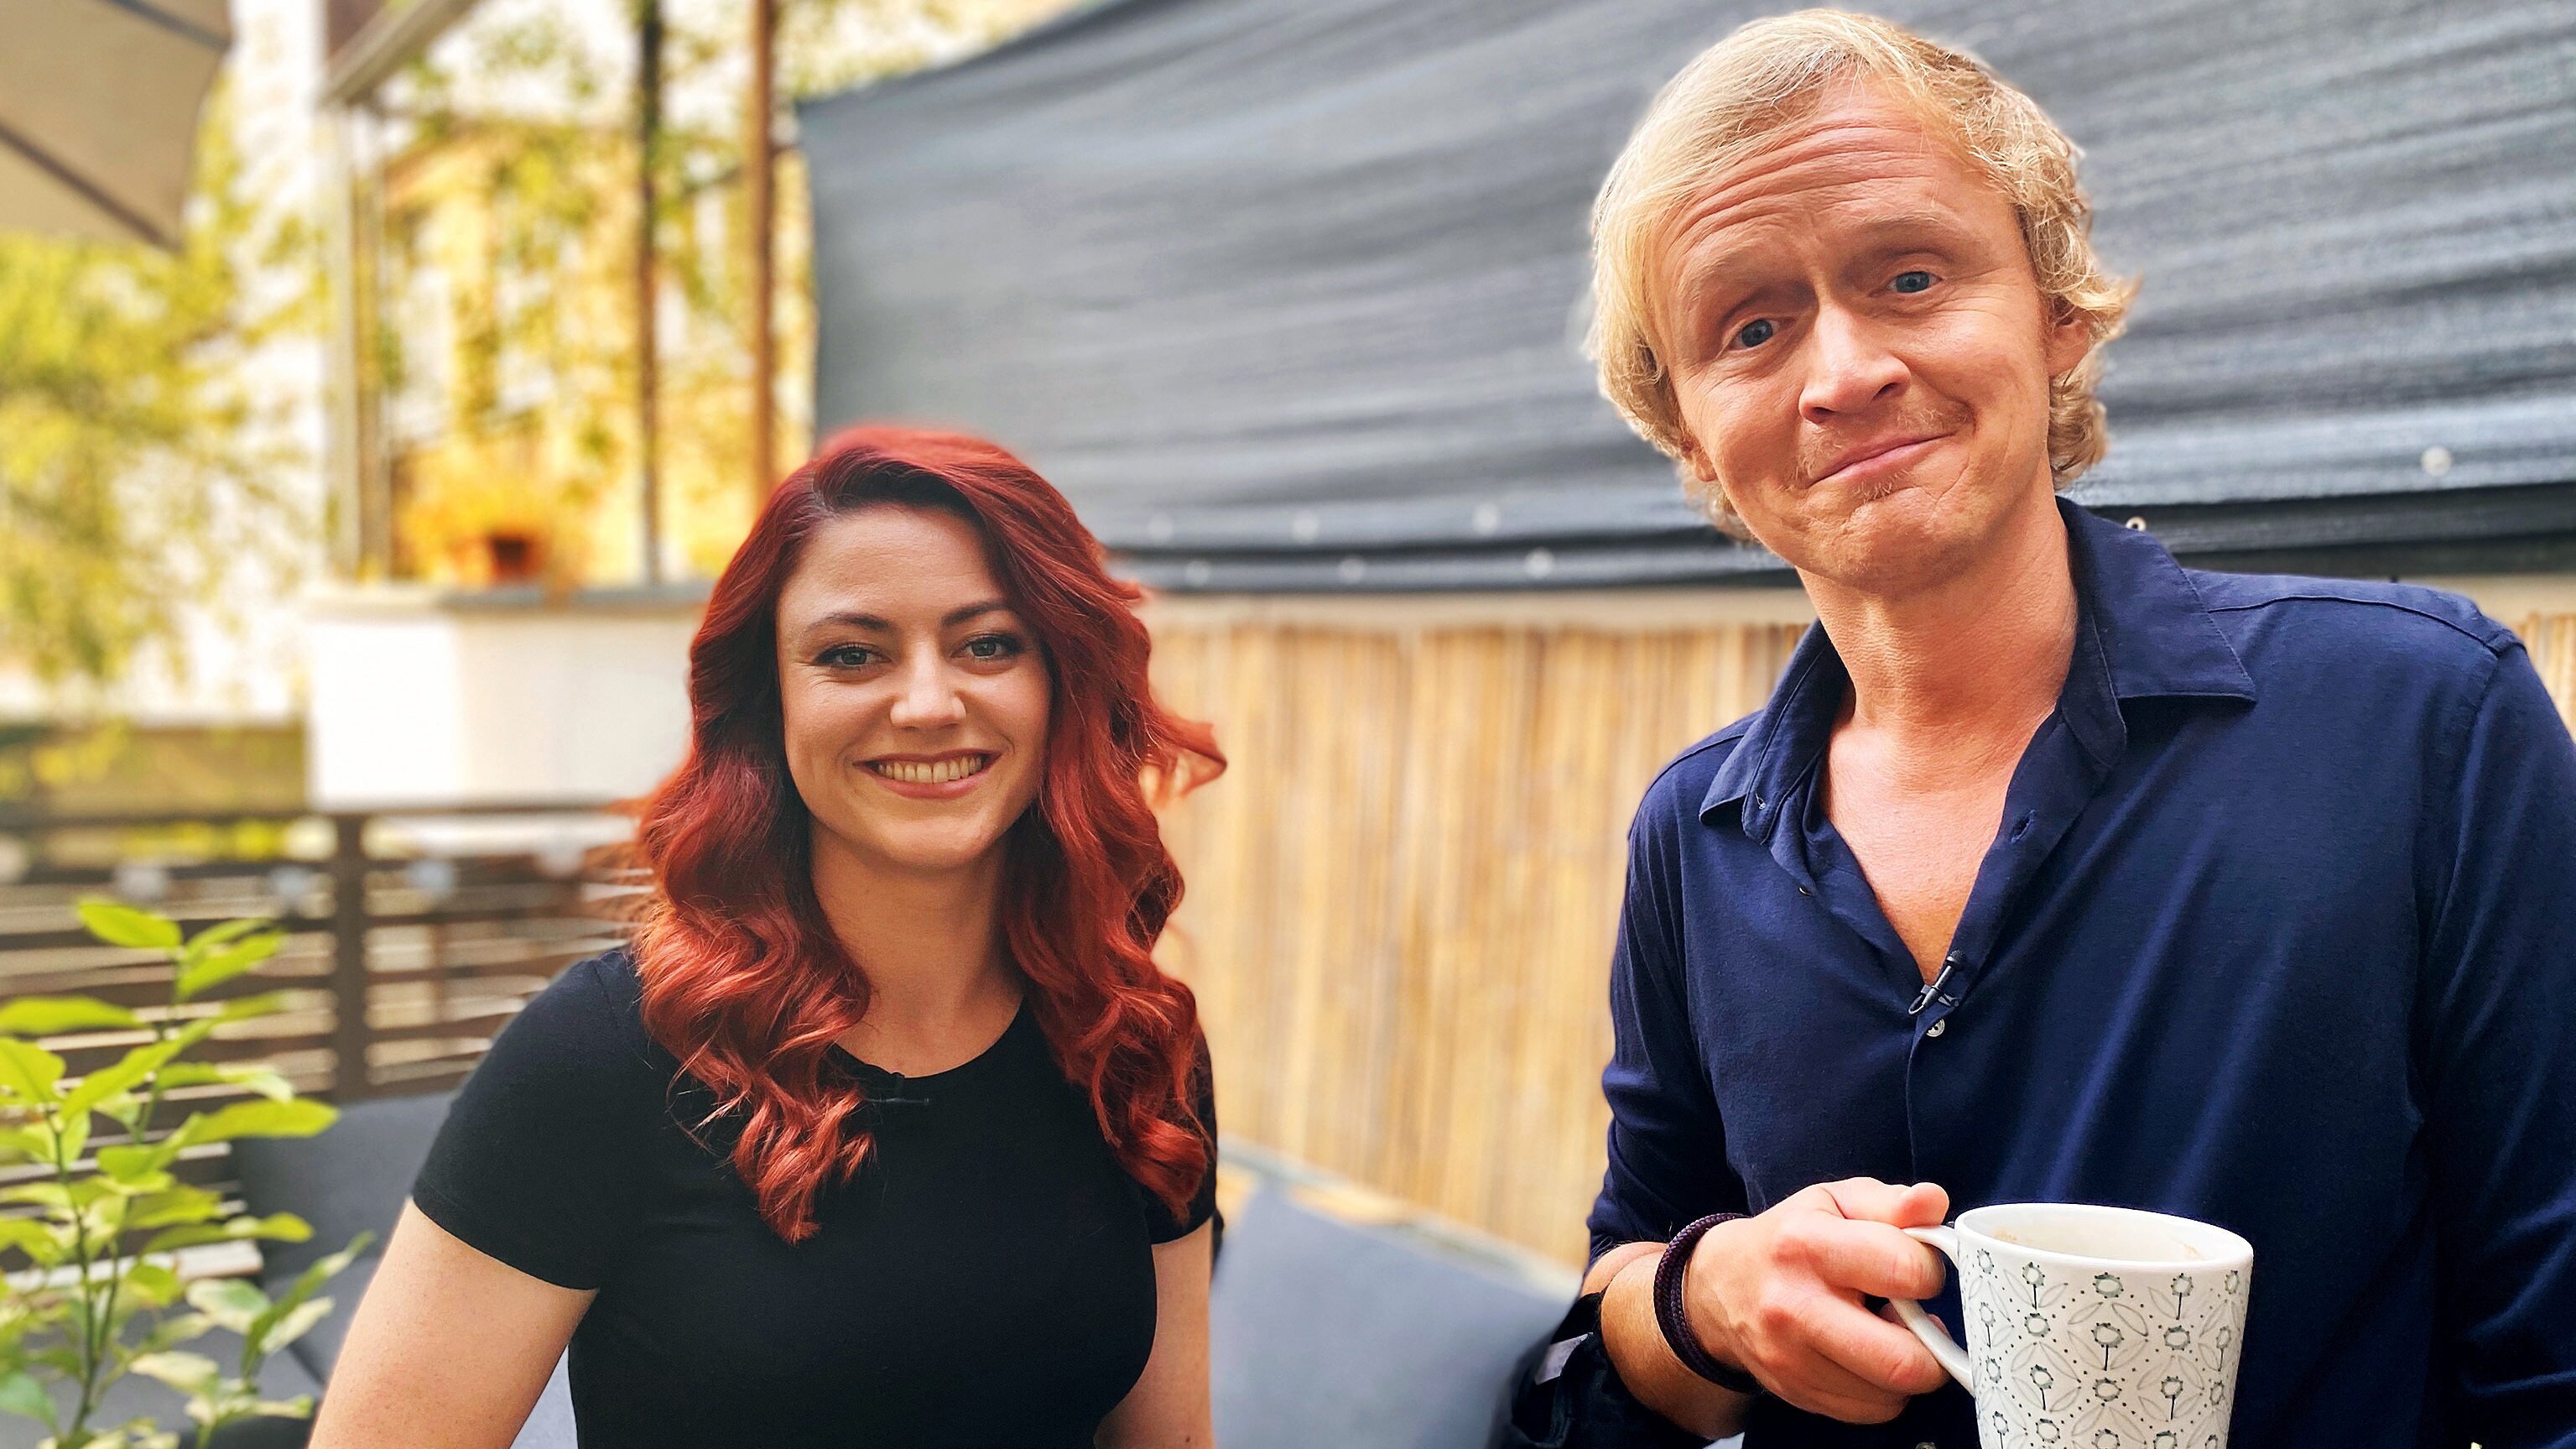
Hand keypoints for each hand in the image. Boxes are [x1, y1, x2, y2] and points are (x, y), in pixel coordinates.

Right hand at [1678, 1178, 1951, 1422]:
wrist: (1722, 1287)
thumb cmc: (1791, 1238)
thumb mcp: (1835, 1202)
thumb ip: (1891, 1202)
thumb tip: (1934, 1202)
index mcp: (1807, 1245)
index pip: (1906, 1272)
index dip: (1930, 1270)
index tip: (1918, 1268)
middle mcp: (1794, 1307)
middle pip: (1903, 1361)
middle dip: (1934, 1345)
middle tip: (1922, 1321)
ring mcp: (1791, 1358)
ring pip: (1891, 1393)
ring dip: (1907, 1369)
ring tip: (1888, 1335)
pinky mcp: (1795, 1392)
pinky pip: (1870, 1411)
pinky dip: (1884, 1390)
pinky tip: (1867, 1357)